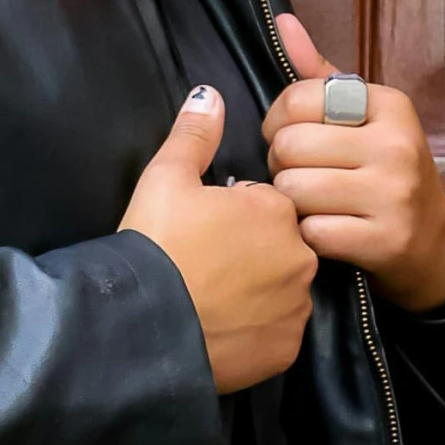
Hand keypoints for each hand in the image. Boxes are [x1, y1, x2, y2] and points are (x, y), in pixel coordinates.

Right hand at [120, 86, 317, 392]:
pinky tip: (222, 327)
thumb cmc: (156, 244)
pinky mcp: (287, 350)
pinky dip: (255, 331)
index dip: (230, 215)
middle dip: (250, 252)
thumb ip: (194, 135)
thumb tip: (210, 94)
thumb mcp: (165, 178)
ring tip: (210, 298)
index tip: (201, 230)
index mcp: (276, 210)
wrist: (143, 325)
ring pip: (281, 291)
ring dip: (256, 292)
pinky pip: (276, 333)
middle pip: (279, 247)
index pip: (264, 204)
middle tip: (204, 264)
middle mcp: (301, 257)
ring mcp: (296, 307)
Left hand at [262, 15, 444, 313]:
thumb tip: (282, 21)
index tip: (291, 135)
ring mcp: (394, 194)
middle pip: (288, 147)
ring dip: (292, 202)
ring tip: (314, 201)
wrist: (430, 242)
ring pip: (293, 191)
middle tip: (301, 174)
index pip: (296, 99)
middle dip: (282, 165)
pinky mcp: (385, 240)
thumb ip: (318, 75)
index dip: (278, 121)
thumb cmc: (383, 170)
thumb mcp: (361, 117)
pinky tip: (329, 229)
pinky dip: (310, 235)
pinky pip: (311, 232)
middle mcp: (397, 144)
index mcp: (389, 105)